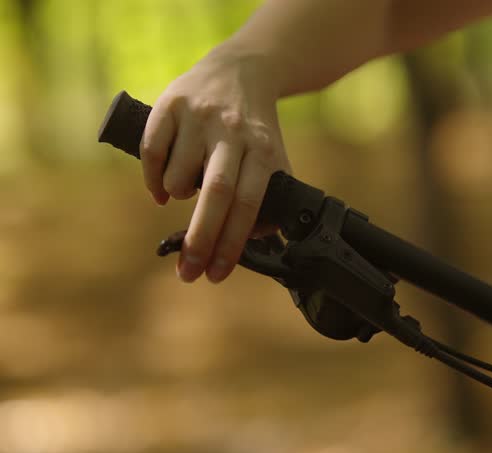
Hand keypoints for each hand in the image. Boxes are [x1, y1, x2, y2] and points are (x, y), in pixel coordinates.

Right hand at [140, 44, 289, 282]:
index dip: (232, 242)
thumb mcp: (272, 158)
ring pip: (180, 174)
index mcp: (263, 149)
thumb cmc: (255, 129)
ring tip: (181, 195)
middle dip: (201, 238)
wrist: (241, 70)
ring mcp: (201, 116)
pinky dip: (153, 177)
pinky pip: (152, 150)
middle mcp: (233, 131)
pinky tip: (161, 188)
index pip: (249, 204)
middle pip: (217, 193)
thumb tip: (254, 241)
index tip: (216, 275)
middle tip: (188, 273)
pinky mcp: (171, 102)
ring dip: (177, 196)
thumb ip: (269, 199)